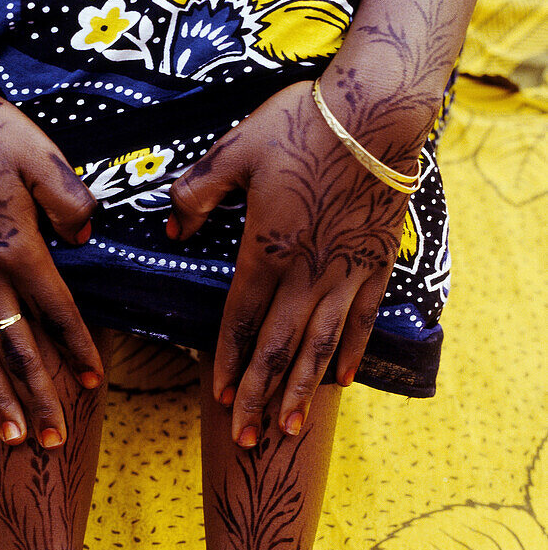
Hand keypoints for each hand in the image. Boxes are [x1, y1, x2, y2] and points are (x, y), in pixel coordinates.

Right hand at [0, 48, 101, 448]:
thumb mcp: (36, 149)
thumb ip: (69, 198)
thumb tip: (84, 242)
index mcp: (15, 248)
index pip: (57, 313)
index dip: (79, 351)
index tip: (95, 385)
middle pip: (17, 350)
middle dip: (39, 400)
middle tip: (53, 443)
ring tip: (13, 437)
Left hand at [167, 80, 412, 444]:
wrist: (380, 108)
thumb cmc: (303, 125)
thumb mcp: (235, 149)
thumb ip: (196, 193)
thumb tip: (170, 230)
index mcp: (266, 251)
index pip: (240, 322)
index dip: (229, 364)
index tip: (220, 400)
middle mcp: (306, 275)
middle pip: (276, 349)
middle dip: (259, 398)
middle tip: (247, 440)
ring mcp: (346, 275)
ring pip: (319, 348)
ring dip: (301, 392)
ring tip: (289, 429)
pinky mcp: (377, 266)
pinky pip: (362, 323)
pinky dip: (349, 355)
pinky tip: (340, 383)